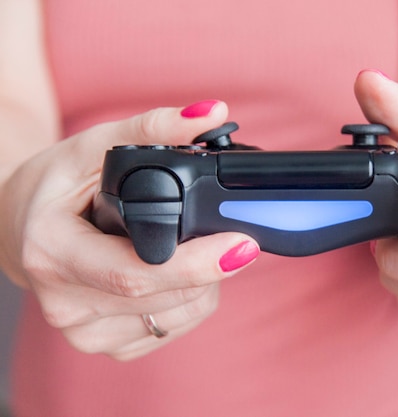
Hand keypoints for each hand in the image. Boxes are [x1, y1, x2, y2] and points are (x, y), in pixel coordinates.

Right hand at [0, 101, 258, 359]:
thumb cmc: (57, 185)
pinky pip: (171, 328)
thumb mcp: (94, 145)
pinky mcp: (106, 345)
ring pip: (179, 315)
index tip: (244, 245)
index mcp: (53, 253)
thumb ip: (153, 127)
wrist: (20, 227)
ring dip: (204, 284)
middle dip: (211, 265)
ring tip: (185, 248)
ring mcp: (83, 331)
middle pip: (167, 296)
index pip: (137, 273)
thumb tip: (212, 112)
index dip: (198, 263)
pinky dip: (189, 301)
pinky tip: (173, 274)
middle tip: (225, 234)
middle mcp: (65, 302)